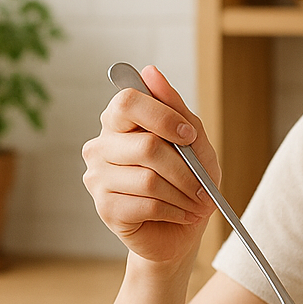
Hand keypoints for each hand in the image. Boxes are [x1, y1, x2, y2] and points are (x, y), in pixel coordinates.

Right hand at [81, 65, 220, 264]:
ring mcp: (97, 177)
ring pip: (149, 179)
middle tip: (205, 185)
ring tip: (197, 203)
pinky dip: (174, 210)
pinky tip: (181, 214)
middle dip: (186, 169)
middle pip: (146, 145)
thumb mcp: (194, 142)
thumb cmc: (187, 182)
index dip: (163, 116)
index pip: (128, 101)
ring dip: (184, 193)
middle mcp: (100, 146)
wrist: (180, 231)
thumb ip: (175, 108)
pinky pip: (146, 204)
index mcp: (118, 122)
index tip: (188, 136)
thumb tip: (150, 71)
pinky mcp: (104, 208)